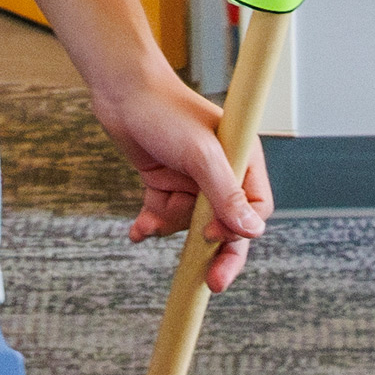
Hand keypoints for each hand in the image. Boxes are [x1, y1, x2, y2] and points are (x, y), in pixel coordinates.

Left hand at [94, 73, 274, 293]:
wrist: (121, 90)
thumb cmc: (165, 111)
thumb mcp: (200, 154)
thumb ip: (225, 194)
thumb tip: (252, 231)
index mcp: (242, 160)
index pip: (254, 209)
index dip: (238, 230)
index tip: (211, 237)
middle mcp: (221, 172)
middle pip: (227, 225)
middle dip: (216, 253)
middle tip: (211, 284)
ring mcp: (192, 179)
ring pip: (189, 223)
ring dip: (170, 226)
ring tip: (148, 223)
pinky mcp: (164, 181)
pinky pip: (164, 214)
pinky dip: (152, 223)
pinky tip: (138, 231)